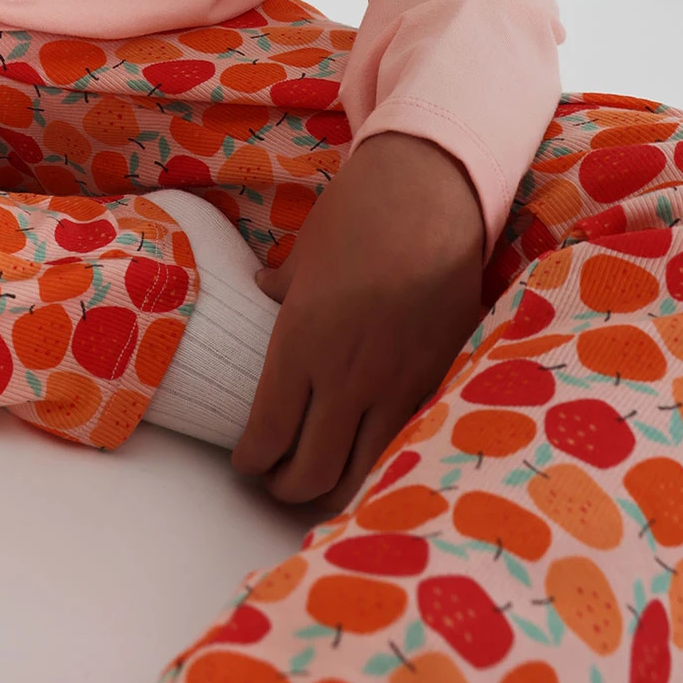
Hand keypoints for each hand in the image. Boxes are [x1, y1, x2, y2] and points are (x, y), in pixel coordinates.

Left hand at [232, 132, 483, 514]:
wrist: (433, 193)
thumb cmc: (359, 212)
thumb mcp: (305, 251)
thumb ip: (282, 285)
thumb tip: (262, 291)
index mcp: (300, 344)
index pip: (267, 436)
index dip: (251, 461)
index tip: (246, 462)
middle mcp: (344, 377)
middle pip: (309, 474)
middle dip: (285, 488)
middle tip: (276, 480)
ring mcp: (395, 385)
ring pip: (360, 475)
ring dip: (333, 489)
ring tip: (320, 482)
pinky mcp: (436, 380)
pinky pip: (404, 444)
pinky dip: (380, 464)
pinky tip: (369, 457)